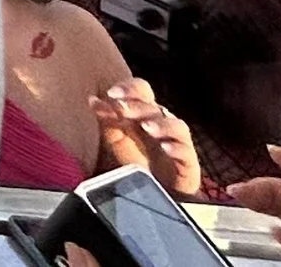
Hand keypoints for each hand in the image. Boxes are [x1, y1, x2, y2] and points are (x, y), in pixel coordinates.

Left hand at [86, 77, 198, 194]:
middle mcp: (162, 123)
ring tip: (146, 127)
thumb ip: (107, 119)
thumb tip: (92, 99)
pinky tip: (166, 148)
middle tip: (123, 108)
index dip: (129, 88)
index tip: (112, 93)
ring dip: (161, 124)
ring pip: (176, 126)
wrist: (152, 192)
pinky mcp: (188, 163)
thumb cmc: (133, 160)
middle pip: (155, 107)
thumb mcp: (116, 140)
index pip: (141, 91)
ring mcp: (177, 142)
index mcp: (143, 113)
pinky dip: (177, 148)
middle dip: (139, 106)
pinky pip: (187, 152)